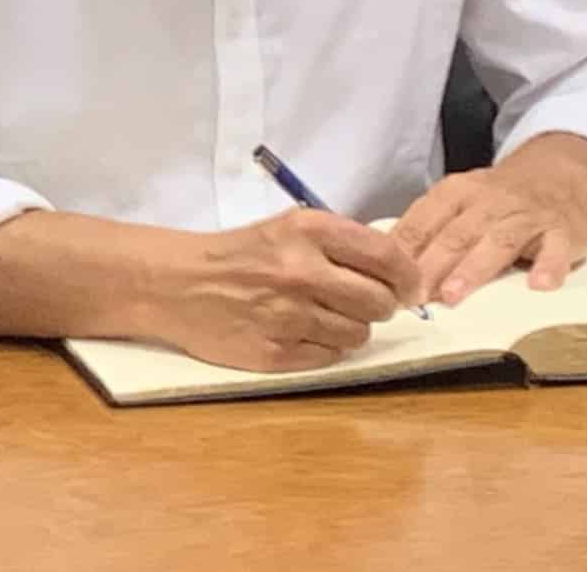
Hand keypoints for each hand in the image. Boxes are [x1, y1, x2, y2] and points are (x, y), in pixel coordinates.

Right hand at [146, 209, 422, 372]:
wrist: (177, 284)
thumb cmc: (239, 254)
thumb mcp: (287, 228)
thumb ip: (341, 244)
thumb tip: (400, 275)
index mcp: (307, 230)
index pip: (388, 256)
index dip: (408, 277)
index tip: (409, 288)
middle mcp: (302, 270)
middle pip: (379, 301)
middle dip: (378, 305)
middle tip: (360, 301)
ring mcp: (290, 315)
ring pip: (358, 334)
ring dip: (350, 328)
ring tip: (322, 315)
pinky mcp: (277, 352)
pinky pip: (330, 357)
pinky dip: (323, 347)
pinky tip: (300, 332)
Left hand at [394, 133, 586, 304]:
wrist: (558, 176)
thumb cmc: (496, 200)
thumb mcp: (458, 202)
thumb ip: (428, 231)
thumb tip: (385, 267)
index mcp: (455, 193)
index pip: (423, 221)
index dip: (403, 252)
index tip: (385, 280)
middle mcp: (489, 201)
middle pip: (456, 234)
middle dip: (431, 265)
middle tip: (412, 297)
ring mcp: (527, 216)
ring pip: (498, 241)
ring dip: (474, 268)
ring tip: (453, 296)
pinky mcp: (564, 232)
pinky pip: (557, 248)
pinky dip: (549, 266)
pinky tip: (540, 285)